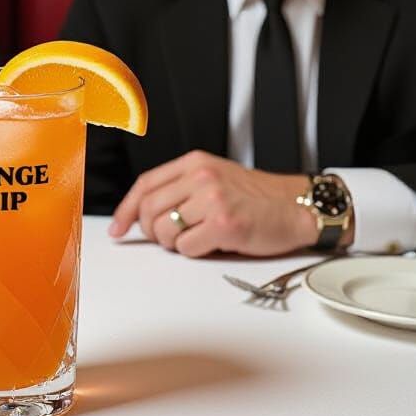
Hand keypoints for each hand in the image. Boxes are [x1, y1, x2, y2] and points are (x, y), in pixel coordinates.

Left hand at [108, 150, 317, 256]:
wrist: (297, 207)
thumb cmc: (257, 197)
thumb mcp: (215, 177)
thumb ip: (181, 187)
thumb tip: (142, 214)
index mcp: (194, 162)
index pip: (145, 184)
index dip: (127, 209)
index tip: (118, 229)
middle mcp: (201, 176)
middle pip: (149, 209)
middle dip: (151, 231)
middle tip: (166, 239)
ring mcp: (212, 199)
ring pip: (165, 231)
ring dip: (173, 244)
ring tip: (194, 239)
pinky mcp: (225, 224)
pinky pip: (186, 248)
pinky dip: (193, 253)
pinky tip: (212, 244)